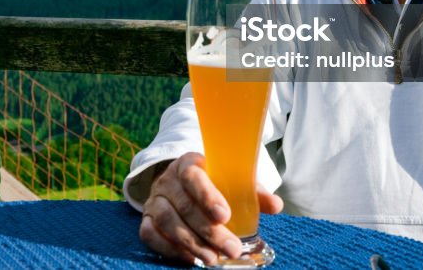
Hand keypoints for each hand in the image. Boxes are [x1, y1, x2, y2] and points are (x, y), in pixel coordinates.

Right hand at [139, 152, 282, 264]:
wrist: (181, 183)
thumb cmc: (214, 182)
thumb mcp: (232, 180)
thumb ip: (252, 191)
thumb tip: (276, 205)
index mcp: (189, 163)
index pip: (193, 176)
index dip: (207, 196)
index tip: (225, 215)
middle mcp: (168, 180)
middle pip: (184, 205)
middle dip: (209, 231)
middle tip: (232, 249)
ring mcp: (155, 199)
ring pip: (166, 221)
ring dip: (191, 243)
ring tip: (213, 259)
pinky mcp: (146, 218)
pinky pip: (150, 234)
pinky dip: (169, 249)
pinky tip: (190, 259)